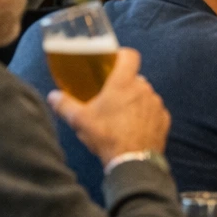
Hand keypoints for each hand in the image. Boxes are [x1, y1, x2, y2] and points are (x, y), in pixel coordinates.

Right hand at [47, 48, 169, 165]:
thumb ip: (65, 104)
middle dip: (124, 85)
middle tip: (111, 97)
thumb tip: (52, 96)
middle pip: (135, 78)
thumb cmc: (106, 136)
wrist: (133, 162)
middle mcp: (144, 89)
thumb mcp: (80, 120)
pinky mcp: (164, 119)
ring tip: (121, 117)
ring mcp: (156, 104)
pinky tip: (134, 128)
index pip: (130, 55)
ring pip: (145, 95)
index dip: (122, 55)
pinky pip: (154, 111)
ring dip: (135, 101)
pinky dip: (146, 116)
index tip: (113, 61)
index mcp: (124, 83)